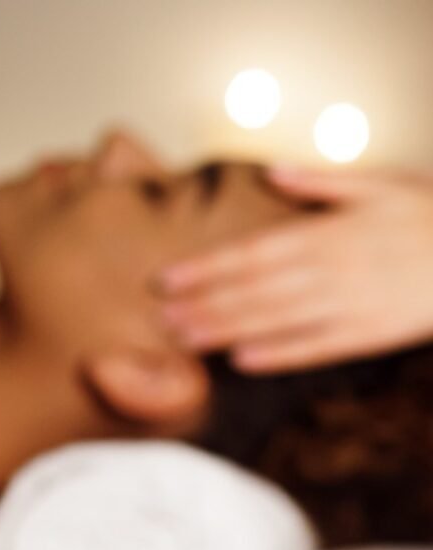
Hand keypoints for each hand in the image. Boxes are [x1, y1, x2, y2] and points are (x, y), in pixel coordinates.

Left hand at [156, 165, 432, 372]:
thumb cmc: (430, 214)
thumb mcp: (382, 184)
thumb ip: (322, 182)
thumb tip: (273, 171)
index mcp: (329, 232)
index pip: (252, 252)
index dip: (205, 268)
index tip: (166, 278)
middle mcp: (332, 269)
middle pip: (253, 291)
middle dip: (203, 305)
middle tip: (158, 319)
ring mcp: (349, 304)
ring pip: (276, 321)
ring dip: (226, 332)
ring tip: (184, 341)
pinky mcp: (368, 334)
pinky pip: (316, 348)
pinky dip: (279, 355)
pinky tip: (242, 363)